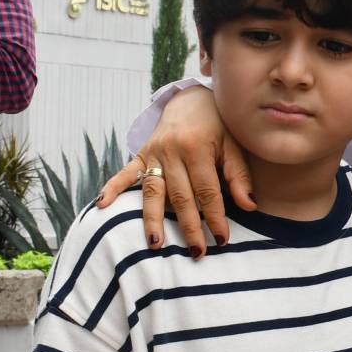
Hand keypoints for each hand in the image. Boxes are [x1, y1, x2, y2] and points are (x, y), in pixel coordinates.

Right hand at [94, 86, 252, 254]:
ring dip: (152, 219)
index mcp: (197, 148)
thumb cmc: (218, 125)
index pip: (207, 191)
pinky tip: (102, 205)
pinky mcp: (141, 154)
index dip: (214, 216)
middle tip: (197, 252)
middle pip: (180, 196)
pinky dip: (113, 188)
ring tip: (155, 245)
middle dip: (188, 226)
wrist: (192, 99)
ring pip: (153, 191)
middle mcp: (172, 151)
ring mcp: (153, 153)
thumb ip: (239, 176)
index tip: (222, 239)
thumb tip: (249, 206)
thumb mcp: (234, 145)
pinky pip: (125, 173)